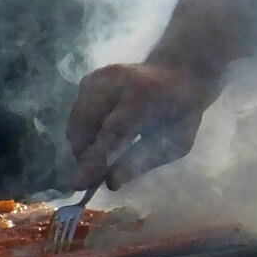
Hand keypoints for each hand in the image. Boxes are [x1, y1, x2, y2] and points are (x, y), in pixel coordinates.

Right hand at [65, 62, 217, 190]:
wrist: (177, 72)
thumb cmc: (181, 112)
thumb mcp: (176, 143)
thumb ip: (143, 161)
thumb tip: (110, 183)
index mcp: (144, 94)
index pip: (113, 130)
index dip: (95, 159)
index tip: (79, 184)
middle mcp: (116, 80)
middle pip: (85, 123)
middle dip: (84, 154)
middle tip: (96, 174)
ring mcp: (100, 77)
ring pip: (76, 120)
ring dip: (82, 144)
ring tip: (103, 154)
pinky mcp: (90, 78)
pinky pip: (76, 113)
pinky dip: (83, 129)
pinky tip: (103, 132)